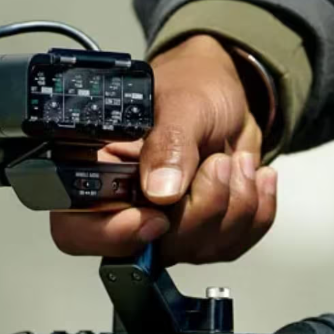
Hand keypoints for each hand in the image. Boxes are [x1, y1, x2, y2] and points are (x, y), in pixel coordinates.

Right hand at [49, 34, 277, 263]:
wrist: (230, 96)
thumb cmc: (194, 86)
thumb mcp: (181, 102)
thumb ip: (168, 143)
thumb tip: (159, 190)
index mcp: (97, 171)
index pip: (78, 230)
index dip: (114, 234)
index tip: (157, 216)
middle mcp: (125, 207)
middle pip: (152, 247)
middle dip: (201, 207)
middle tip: (216, 162)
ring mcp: (164, 226)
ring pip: (199, 248)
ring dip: (235, 202)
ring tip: (234, 159)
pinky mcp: (202, 233)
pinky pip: (233, 244)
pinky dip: (255, 209)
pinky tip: (250, 176)